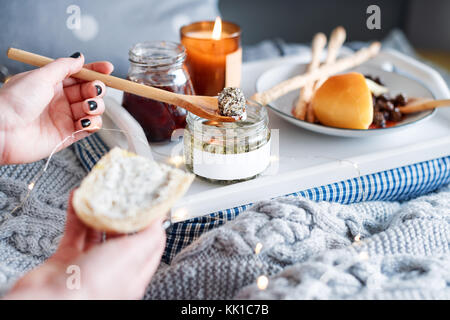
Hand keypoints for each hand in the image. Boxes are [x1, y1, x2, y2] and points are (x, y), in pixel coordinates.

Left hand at [0, 53, 112, 163]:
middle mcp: (60, 100)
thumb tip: (80, 57)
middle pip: (89, 92)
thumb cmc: (13, 102)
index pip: (80, 74)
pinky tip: (87, 121)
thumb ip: (64, 66)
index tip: (108, 69)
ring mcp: (65, 117)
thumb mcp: (41, 76)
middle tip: (94, 90)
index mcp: (52, 83)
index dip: (95, 71)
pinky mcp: (68, 135)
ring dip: (96, 107)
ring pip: (92, 110)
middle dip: (96, 90)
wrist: (2, 130)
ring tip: (87, 107)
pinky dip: (93, 124)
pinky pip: (89, 128)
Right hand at [3, 190, 165, 299]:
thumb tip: (160, 220)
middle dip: (122, 212)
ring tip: (100, 192)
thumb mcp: (133, 254)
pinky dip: (75, 213)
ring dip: (98, 210)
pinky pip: (74, 231)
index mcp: (134, 272)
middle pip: (122, 234)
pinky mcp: (66, 259)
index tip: (149, 200)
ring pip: (97, 230)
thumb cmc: (93, 286)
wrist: (49, 301)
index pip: (150, 242)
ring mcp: (89, 264)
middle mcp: (113, 269)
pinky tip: (77, 198)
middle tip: (122, 192)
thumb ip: (150, 236)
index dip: (151, 220)